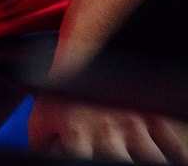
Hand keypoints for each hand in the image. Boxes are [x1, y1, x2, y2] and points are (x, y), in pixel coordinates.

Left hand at [29, 96, 187, 162]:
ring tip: (140, 162)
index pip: (82, 162)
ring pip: (151, 158)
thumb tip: (40, 160)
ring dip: (149, 162)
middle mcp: (106, 131)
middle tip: (117, 163)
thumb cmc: (61, 94)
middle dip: (119, 165)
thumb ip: (42, 147)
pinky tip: (169, 162)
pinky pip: (172, 146)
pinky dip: (174, 157)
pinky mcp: (151, 117)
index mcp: (77, 134)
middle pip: (120, 162)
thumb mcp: (41, 120)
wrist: (82, 59)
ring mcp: (132, 124)